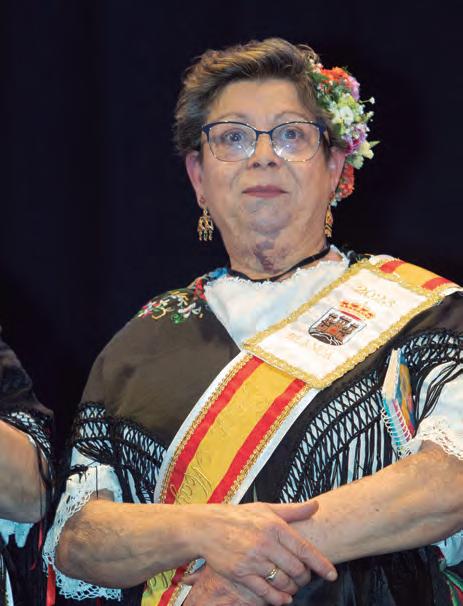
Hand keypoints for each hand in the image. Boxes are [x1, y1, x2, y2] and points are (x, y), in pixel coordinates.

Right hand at [190, 500, 335, 605]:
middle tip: (305, 578)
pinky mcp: (241, 574)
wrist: (208, 527)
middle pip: (296, 569)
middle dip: (305, 578)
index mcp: (274, 526)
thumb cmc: (239, 517)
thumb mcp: (266, 508)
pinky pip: (265, 593)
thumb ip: (294, 510)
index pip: (304, 548)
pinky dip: (278, 599)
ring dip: (292, 588)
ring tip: (293, 586)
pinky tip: (283, 598)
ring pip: (283, 582)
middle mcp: (265, 543)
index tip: (331, 574)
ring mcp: (252, 560)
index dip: (321, 564)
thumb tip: (317, 506)